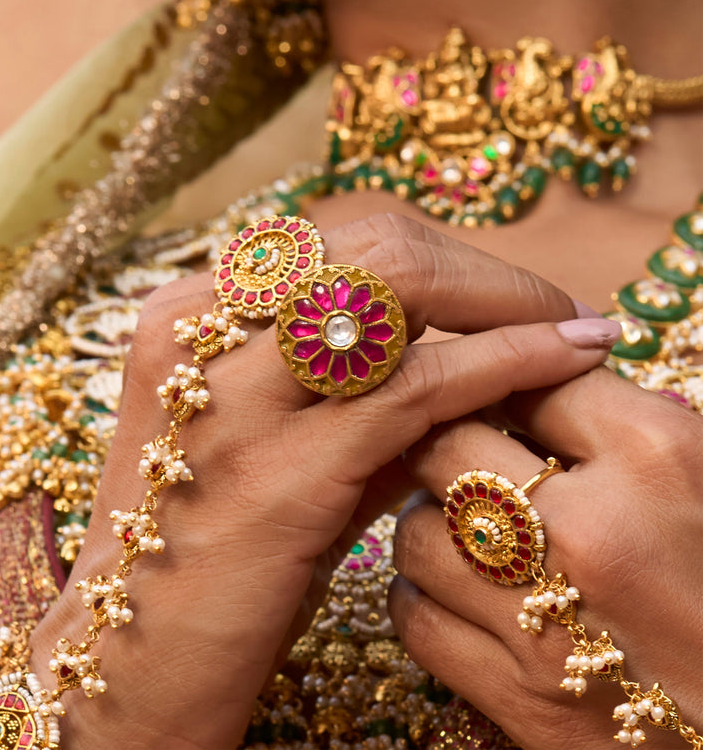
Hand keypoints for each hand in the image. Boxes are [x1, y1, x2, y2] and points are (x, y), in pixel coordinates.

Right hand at [28, 214, 619, 748]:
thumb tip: (472, 355)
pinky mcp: (282, 468)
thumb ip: (359, 392)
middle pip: (374, 242)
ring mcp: (234, 395)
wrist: (136, 662)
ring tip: (573, 328)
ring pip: (399, 288)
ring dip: (506, 301)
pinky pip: (418, 384)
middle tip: (550, 306)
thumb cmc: (212, 550)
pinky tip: (562, 359)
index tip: (504, 288)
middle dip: (480, 267)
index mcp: (186, 313)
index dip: (440, 253)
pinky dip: (504, 361)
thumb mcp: (274, 444)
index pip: (340, 237)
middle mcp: (198, 330)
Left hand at [390, 365, 702, 749]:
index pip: (533, 381)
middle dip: (444, 440)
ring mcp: (550, 620)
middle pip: (449, 445)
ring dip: (428, 522)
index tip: (504, 402)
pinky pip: (416, 618)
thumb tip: (546, 374)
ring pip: (415, 531)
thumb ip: (628, 419)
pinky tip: (457, 591)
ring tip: (462, 527)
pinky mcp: (523, 699)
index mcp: (658, 459)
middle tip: (458, 452)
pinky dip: (422, 597)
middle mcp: (594, 532)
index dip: (510, 385)